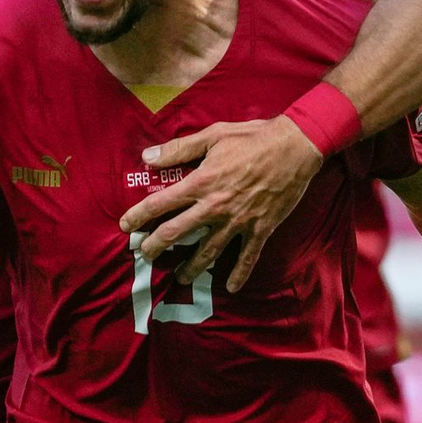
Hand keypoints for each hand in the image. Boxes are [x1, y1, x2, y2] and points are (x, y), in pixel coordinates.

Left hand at [118, 115, 322, 292]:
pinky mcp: (261, 228)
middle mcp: (214, 206)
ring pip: (208, 251)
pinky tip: (230, 287)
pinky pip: (248, 256)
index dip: (138, 215)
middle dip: (156, 246)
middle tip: (144, 254)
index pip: (160, 204)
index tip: (124, 226)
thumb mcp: (212, 135)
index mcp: (200, 183)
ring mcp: (238, 221)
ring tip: (179, 277)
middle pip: (176, 232)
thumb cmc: (252, 138)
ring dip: (191, 267)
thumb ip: (178, 149)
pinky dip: (239, 273)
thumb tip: (147, 157)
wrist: (296, 147)